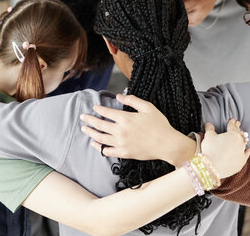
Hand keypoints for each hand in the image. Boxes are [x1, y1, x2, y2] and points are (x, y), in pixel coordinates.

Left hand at [80, 94, 194, 164]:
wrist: (167, 144)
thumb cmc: (159, 124)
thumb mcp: (148, 107)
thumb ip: (132, 100)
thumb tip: (119, 96)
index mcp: (126, 118)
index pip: (107, 112)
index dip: (99, 109)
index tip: (94, 107)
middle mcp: (120, 131)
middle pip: (100, 125)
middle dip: (89, 120)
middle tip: (82, 117)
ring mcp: (121, 143)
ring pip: (100, 138)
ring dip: (90, 133)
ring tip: (84, 129)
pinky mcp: (123, 153)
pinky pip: (107, 151)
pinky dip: (99, 147)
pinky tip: (95, 144)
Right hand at [201, 120, 249, 178]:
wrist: (212, 167)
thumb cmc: (210, 150)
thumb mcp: (208, 137)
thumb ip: (210, 129)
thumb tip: (208, 123)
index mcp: (232, 135)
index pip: (232, 127)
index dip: (231, 122)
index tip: (232, 119)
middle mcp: (239, 143)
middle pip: (239, 134)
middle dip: (238, 128)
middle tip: (238, 123)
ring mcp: (241, 153)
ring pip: (243, 143)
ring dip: (242, 138)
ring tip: (242, 136)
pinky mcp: (241, 162)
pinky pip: (246, 155)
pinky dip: (248, 151)